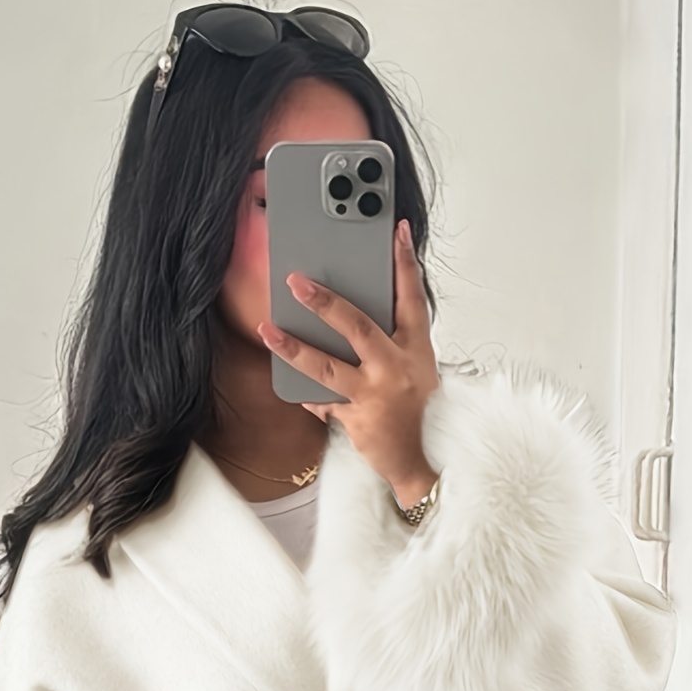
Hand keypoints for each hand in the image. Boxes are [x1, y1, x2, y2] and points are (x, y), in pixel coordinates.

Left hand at [257, 218, 440, 508]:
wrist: (423, 459)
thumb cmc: (419, 409)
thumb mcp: (417, 367)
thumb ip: (393, 339)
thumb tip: (356, 309)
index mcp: (416, 350)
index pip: (412, 298)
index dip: (405, 263)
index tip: (396, 230)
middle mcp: (395, 369)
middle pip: (358, 328)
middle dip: (325, 303)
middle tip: (297, 281)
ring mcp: (374, 396)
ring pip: (326, 367)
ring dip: (293, 348)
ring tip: (268, 330)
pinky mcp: (356, 420)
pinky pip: (322, 402)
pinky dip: (306, 393)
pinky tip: (287, 382)